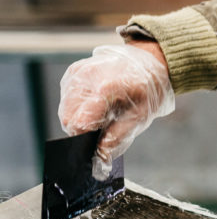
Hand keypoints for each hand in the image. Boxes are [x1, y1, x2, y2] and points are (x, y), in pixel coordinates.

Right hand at [58, 42, 174, 177]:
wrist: (149, 62)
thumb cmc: (147, 89)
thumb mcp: (140, 116)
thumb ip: (117, 137)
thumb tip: (100, 156)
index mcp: (105, 89)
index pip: (79, 123)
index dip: (86, 137)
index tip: (96, 141)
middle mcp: (86, 78)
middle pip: (67, 117)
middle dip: (81, 129)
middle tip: (102, 127)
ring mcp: (78, 72)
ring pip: (64, 108)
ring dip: (78, 117)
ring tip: (101, 113)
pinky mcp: (74, 71)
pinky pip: (67, 96)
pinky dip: (77, 105)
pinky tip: (95, 102)